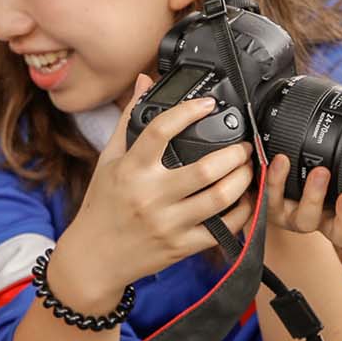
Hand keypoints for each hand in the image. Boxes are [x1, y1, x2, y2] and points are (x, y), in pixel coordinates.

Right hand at [52, 76, 255, 301]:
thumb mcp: (108, 161)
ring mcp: (168, 223)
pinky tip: (244, 199)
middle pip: (206, 169)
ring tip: (248, 168)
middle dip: (235, 153)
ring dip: (243, 179)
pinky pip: (223, 229)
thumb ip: (129, 120)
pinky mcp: (181, 246)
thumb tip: (143, 82)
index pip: (161, 130)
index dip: (190, 111)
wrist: (92, 258)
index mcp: (131, 170)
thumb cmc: (102, 206)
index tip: (209, 104)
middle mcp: (150, 196)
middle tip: (243, 145)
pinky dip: (241, 212)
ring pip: (220, 198)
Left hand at [263, 155, 341, 251]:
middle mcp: (323, 222)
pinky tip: (282, 161)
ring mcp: (298, 218)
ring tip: (320, 173)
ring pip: (306, 220)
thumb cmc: (314, 180)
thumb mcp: (340, 173)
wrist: (276, 192)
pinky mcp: (274, 210)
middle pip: (340, 233)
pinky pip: (274, 198)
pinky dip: (277, 180)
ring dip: (314, 196)